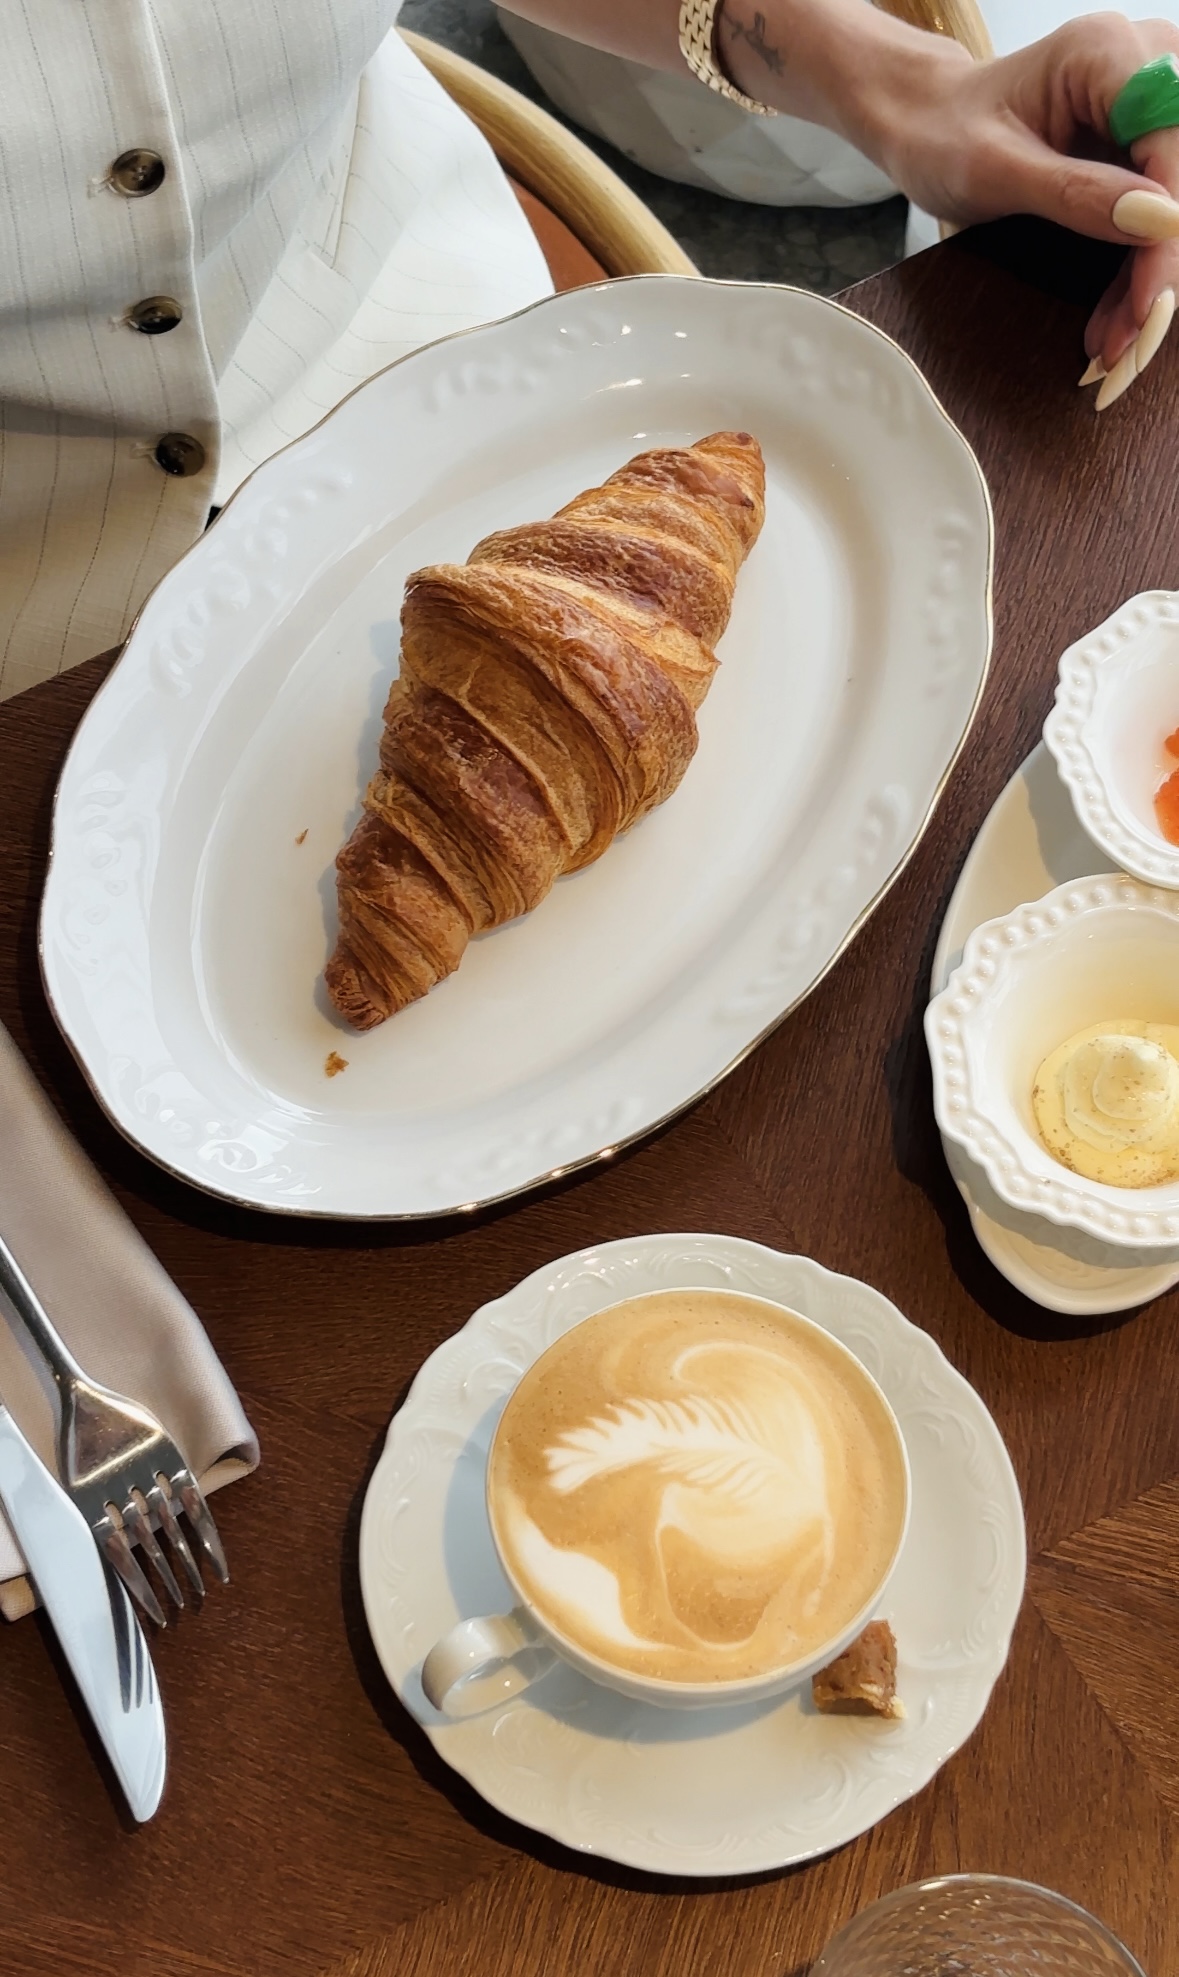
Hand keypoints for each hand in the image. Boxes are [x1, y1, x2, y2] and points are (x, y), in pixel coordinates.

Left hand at [867, 13, 1178, 406]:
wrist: (926, 125)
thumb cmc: (945, 134)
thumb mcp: (995, 171)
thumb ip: (1075, 194)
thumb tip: (1160, 223)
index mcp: (1107, 53)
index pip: (1172, 144)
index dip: (1168, 232)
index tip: (1149, 303)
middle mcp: (1142, 67)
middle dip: (1160, 267)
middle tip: (1128, 345)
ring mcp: (1145, 109)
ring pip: (1173, 208)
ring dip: (1148, 282)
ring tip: (1111, 347)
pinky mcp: (1138, 147)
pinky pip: (1155, 216)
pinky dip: (1134, 273)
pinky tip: (1111, 322)